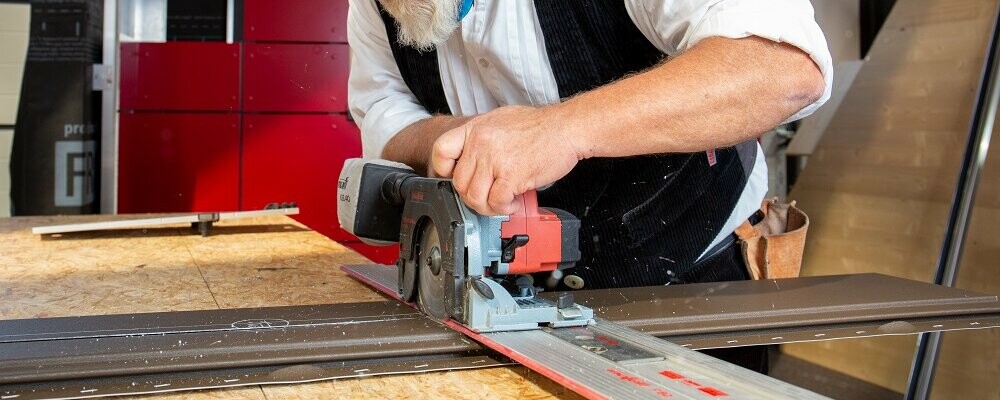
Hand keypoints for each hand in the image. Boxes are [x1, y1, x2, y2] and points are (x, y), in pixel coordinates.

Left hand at [431, 105, 581, 214]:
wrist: (566, 128)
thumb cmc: (540, 126)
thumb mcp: (501, 121)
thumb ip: (482, 139)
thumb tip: (473, 162)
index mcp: (475, 128)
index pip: (441, 151)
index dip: (443, 171)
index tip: (454, 179)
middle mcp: (480, 142)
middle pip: (459, 183)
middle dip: (472, 197)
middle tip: (488, 197)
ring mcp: (494, 159)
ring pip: (474, 197)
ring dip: (488, 207)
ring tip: (501, 203)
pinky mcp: (511, 175)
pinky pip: (496, 202)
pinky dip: (504, 209)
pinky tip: (513, 203)